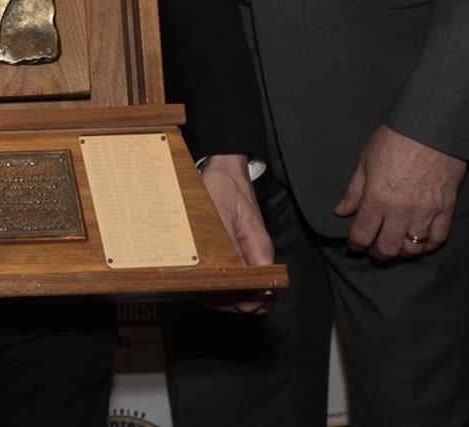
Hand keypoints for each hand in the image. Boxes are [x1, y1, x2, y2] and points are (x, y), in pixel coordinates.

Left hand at [198, 154, 273, 313]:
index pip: (265, 290)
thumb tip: (240, 278)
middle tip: (206, 297)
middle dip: (233, 301)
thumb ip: (234, 249)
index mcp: (260, 249)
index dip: (245, 301)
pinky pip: (238, 273)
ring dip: (227, 294)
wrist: (224, 167)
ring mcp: (250, 251)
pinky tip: (206, 278)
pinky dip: (224, 281)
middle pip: (256, 294)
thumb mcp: (223, 216)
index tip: (220, 299)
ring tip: (203, 290)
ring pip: (247, 286)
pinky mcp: (239, 247)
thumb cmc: (224, 186)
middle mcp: (258, 254)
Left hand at [334, 124, 465, 260]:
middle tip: (373, 250)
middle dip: (377, 253)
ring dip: (402, 252)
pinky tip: (419, 242)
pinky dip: (427, 246)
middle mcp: (401, 210)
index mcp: (377, 197)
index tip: (354, 245)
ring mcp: (426, 212)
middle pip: (387, 248)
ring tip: (396, 245)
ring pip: (413, 249)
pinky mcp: (446, 209)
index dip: (355, 244)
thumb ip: (354, 190)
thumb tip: (342, 211)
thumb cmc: (395, 139)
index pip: (362, 235)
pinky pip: (438, 239)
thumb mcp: (365, 161)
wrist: (433, 127)